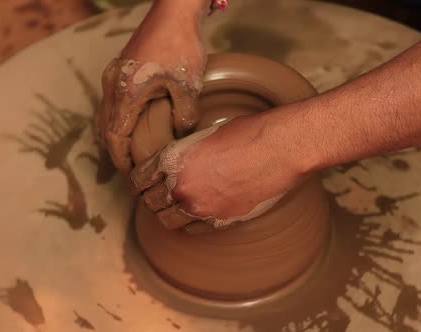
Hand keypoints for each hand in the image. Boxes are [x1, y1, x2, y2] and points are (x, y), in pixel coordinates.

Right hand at [99, 0, 208, 173]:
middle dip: (117, 152)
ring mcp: (113, 76)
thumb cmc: (179, 45)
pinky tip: (134, 126)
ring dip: (116, 136)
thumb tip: (180, 133)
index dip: (121, 160)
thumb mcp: (187, 85)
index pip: (114, 137)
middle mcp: (112, 86)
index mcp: (124, 93)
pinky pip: (112, 103)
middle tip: (133, 169)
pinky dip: (119, 120)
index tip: (131, 175)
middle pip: (105, 129)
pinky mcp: (120, 69)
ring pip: (107, 115)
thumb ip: (184, 115)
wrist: (173, 11)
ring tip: (133, 152)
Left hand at [130, 113, 305, 233]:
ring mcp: (199, 207)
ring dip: (167, 213)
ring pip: (167, 220)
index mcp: (172, 159)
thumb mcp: (205, 136)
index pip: (140, 179)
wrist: (280, 149)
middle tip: (157, 194)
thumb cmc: (248, 134)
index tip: (143, 182)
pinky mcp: (219, 220)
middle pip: (150, 201)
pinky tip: (194, 215)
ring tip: (173, 207)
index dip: (139, 181)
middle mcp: (180, 186)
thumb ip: (185, 155)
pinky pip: (192, 229)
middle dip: (152, 197)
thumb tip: (178, 166)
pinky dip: (189, 224)